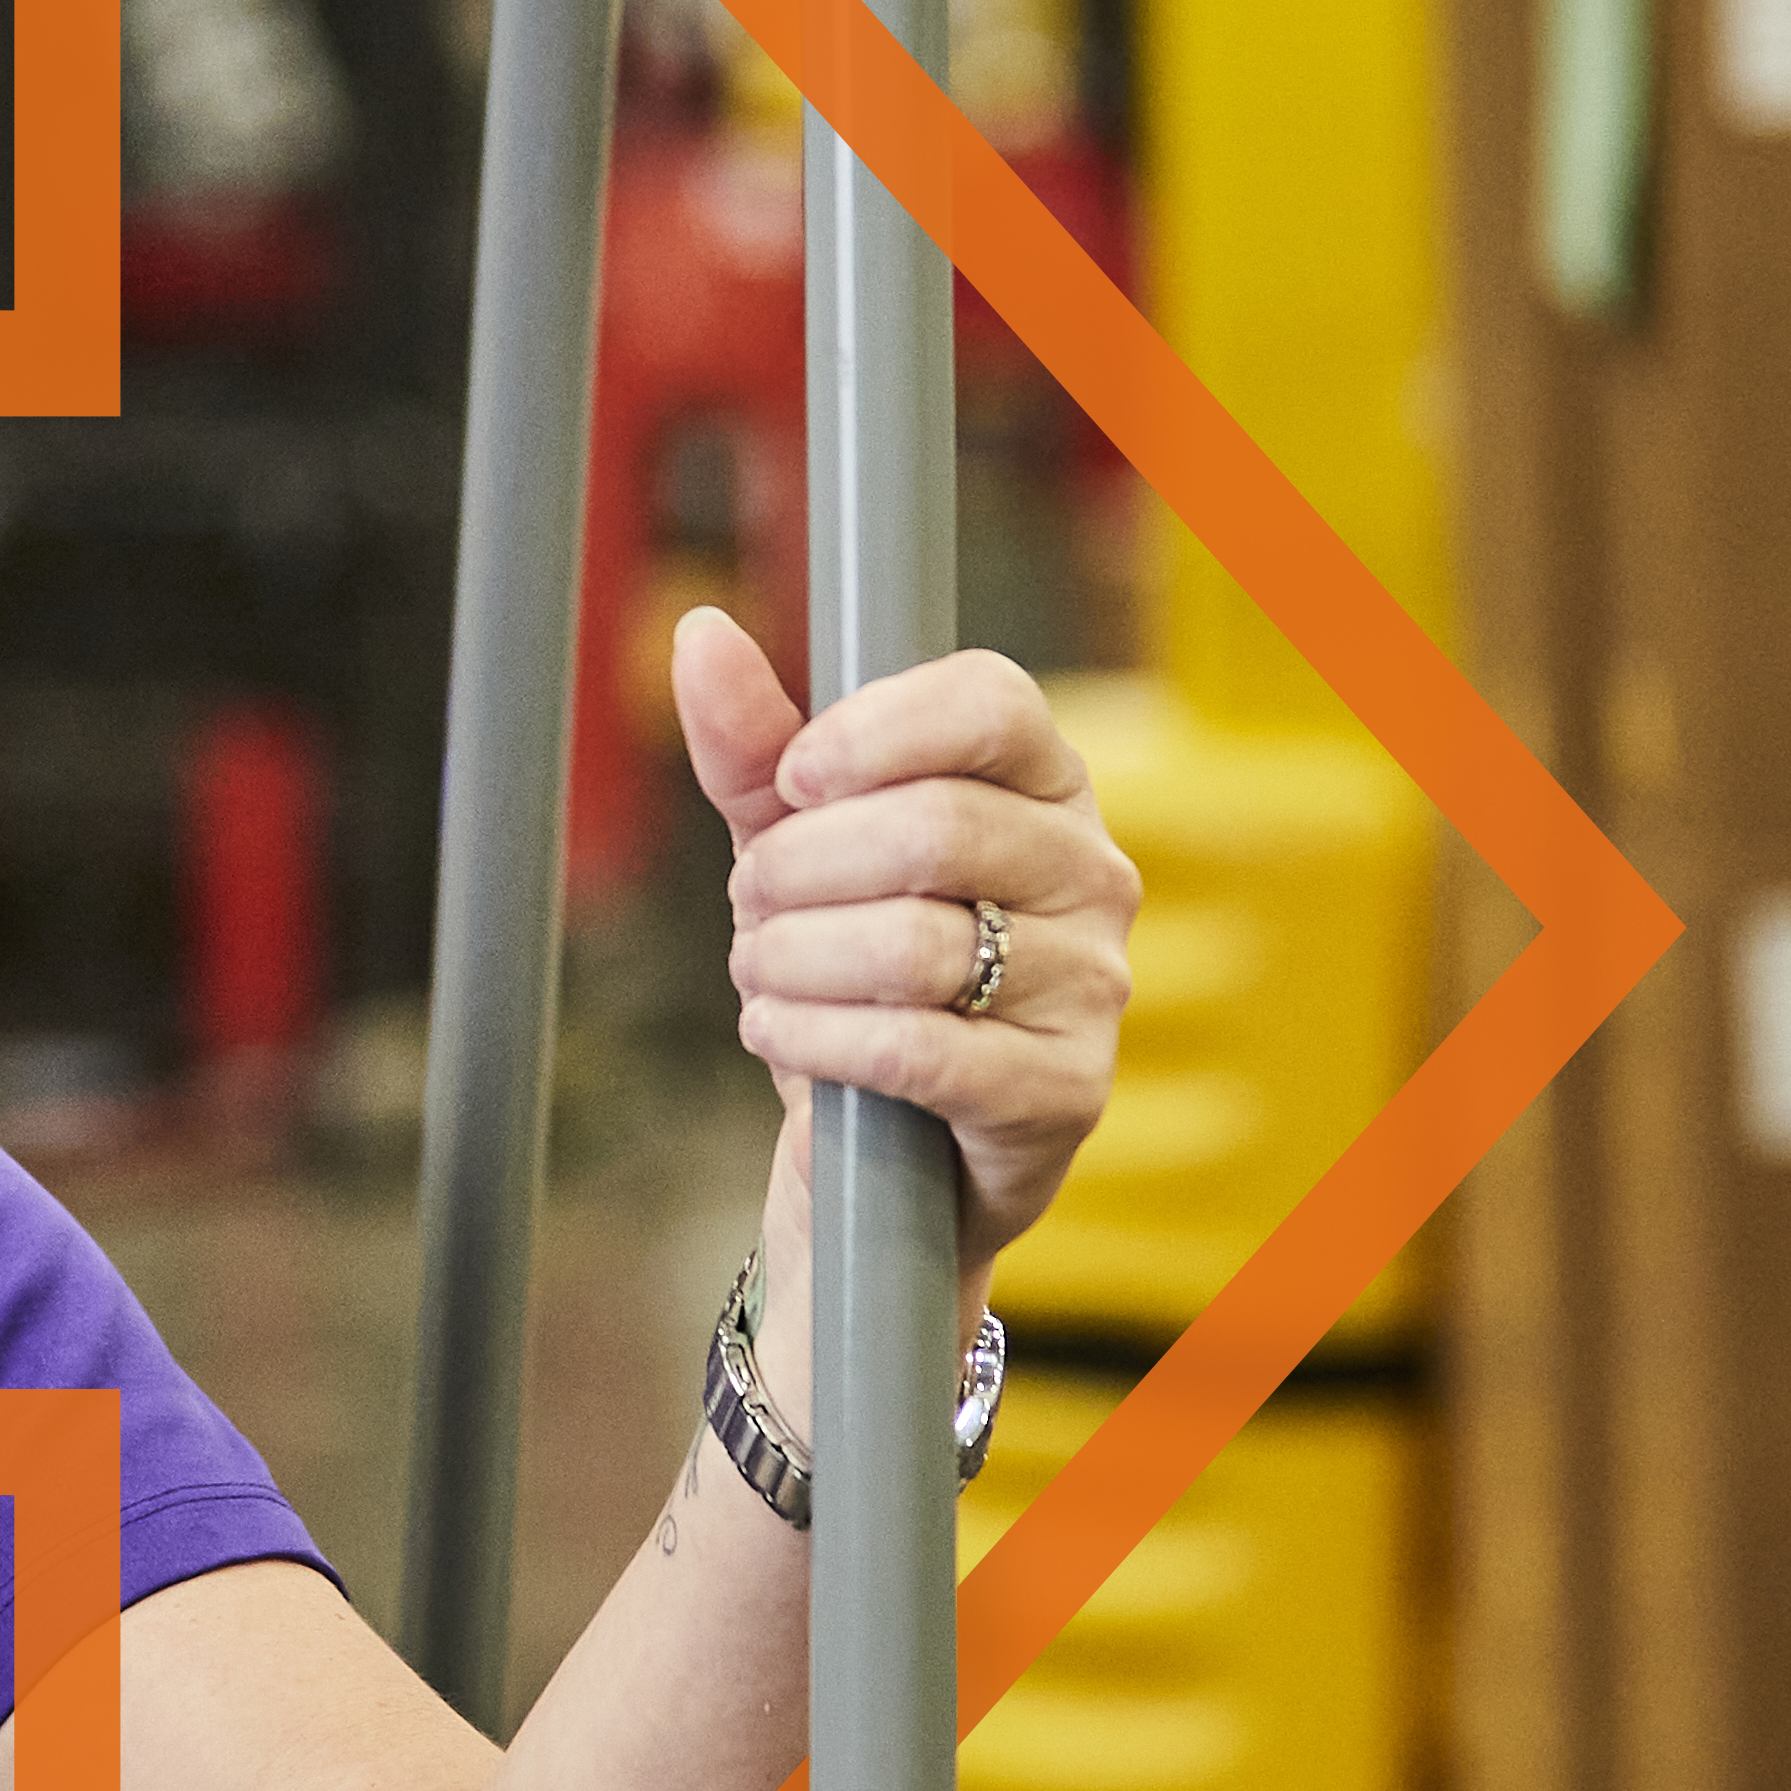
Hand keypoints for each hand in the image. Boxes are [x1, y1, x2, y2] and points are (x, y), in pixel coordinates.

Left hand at [676, 612, 1137, 1282]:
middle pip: (935, 826)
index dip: (874, 730)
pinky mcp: (1065, 1091)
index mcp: (1045, 785)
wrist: (894, 1156)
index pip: (993, 701)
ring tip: (762, 973)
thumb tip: (698, 634)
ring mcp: (1091, 984)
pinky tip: (779, 1034)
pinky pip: (916, 1050)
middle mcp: (1092, 872)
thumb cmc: (856, 972)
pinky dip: (813, 1038)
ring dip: (792, 960)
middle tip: (751, 903)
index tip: (792, 778)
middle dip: (801, 868)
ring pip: (913, 944)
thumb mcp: (794, 848)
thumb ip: (753, 749)